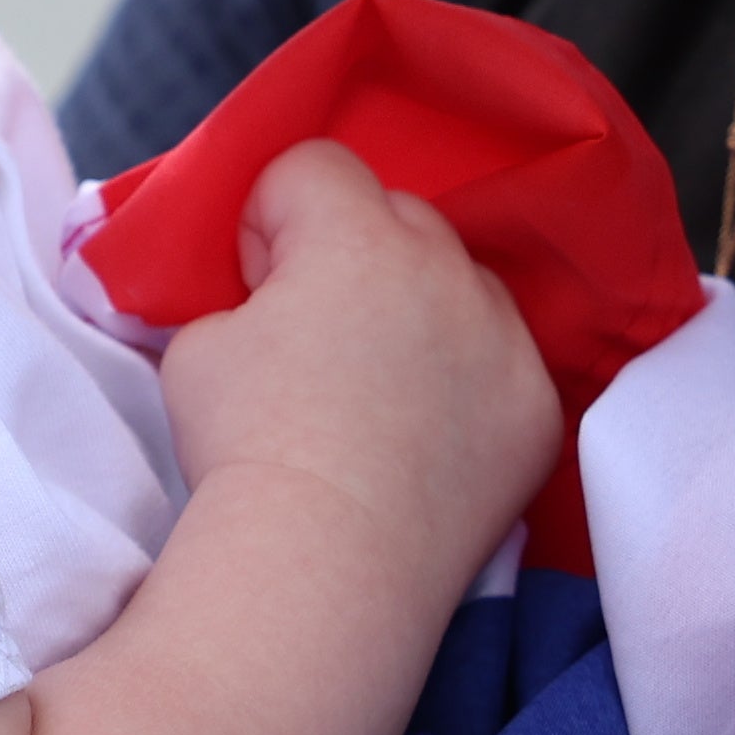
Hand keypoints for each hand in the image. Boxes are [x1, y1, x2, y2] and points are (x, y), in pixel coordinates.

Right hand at [155, 141, 560, 590]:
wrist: (324, 567)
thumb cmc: (244, 446)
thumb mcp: (196, 345)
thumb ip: (242, 296)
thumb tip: (273, 306)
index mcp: (354, 234)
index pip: (311, 166)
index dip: (271, 221)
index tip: (258, 287)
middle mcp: (444, 266)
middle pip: (397, 213)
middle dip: (351, 252)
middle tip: (314, 338)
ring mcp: (503, 336)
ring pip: (462, 282)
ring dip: (422, 309)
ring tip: (380, 394)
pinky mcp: (537, 406)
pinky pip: (502, 362)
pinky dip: (469, 386)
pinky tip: (428, 444)